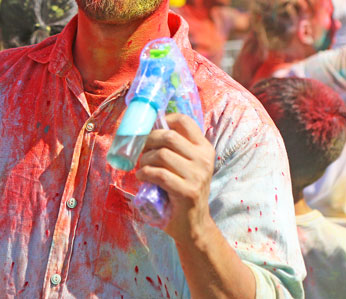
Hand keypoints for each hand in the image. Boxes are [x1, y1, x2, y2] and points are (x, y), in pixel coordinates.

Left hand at [135, 113, 214, 243]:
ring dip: (145, 160)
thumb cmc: (182, 190)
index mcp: (204, 148)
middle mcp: (204, 159)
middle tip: (141, 151)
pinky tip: (142, 178)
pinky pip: (158, 174)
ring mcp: (198, 175)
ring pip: (161, 154)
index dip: (163, 120)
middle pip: (168, 136)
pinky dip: (145, 174)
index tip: (151, 130)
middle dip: (148, 141)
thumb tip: (147, 128)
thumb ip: (173, 148)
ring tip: (143, 168)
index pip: (184, 121)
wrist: (192, 225)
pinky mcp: (188, 191)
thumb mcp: (183, 165)